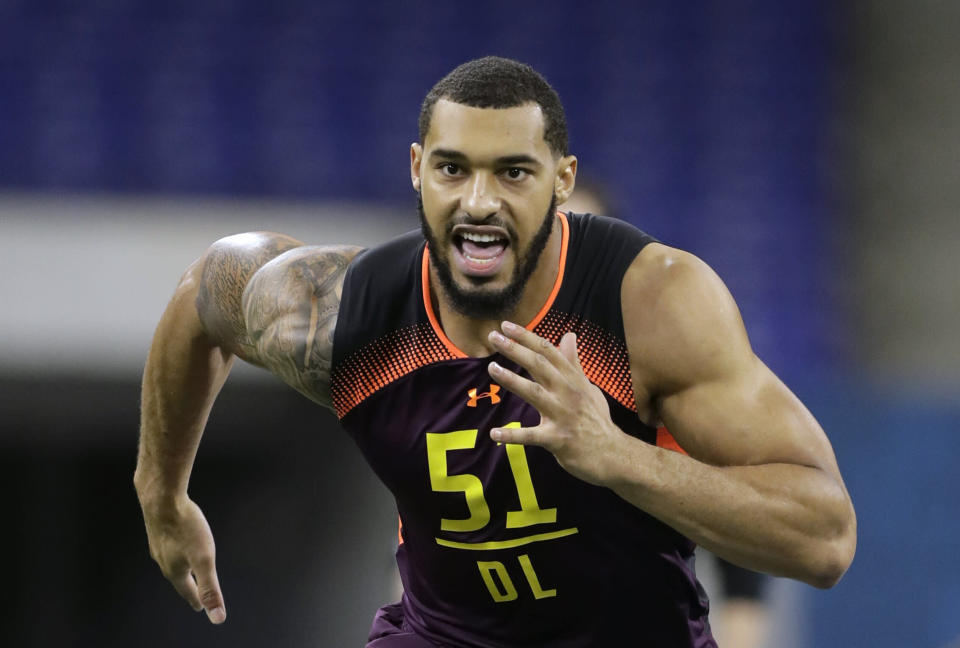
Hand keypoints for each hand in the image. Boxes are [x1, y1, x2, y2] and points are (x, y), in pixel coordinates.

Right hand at [140, 495, 225, 623]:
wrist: (162, 498)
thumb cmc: (185, 527)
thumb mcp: (204, 560)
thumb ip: (211, 588)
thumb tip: (217, 617)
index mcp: (175, 570)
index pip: (188, 591)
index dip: (197, 600)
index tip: (200, 608)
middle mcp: (163, 559)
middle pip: (178, 577)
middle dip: (187, 585)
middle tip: (193, 591)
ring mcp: (158, 544)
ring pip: (171, 561)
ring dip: (180, 567)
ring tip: (185, 569)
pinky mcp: (157, 529)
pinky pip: (167, 545)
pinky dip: (174, 550)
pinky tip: (176, 543)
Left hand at [487, 321, 624, 485]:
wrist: (612, 454)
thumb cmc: (596, 419)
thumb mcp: (588, 387)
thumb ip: (573, 363)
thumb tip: (569, 335)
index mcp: (573, 379)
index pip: (548, 351)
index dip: (527, 337)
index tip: (506, 325)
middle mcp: (568, 393)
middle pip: (539, 365)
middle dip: (515, 349)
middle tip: (493, 336)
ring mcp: (563, 416)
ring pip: (534, 393)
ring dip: (512, 380)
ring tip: (492, 368)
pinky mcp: (558, 439)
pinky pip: (531, 436)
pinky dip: (512, 435)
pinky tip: (494, 432)